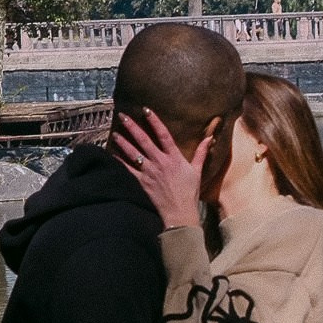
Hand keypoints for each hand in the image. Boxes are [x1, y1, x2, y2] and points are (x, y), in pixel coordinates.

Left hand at [110, 108, 207, 229]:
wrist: (180, 212)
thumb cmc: (190, 192)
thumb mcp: (197, 170)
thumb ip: (201, 152)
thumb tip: (209, 137)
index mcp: (174, 157)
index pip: (164, 134)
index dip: (155, 121)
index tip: (146, 110)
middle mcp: (160, 162)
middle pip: (144, 141)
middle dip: (132, 127)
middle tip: (122, 116)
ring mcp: (150, 172)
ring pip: (133, 153)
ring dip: (123, 142)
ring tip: (115, 133)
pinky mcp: (142, 182)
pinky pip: (128, 170)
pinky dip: (120, 161)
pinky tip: (113, 154)